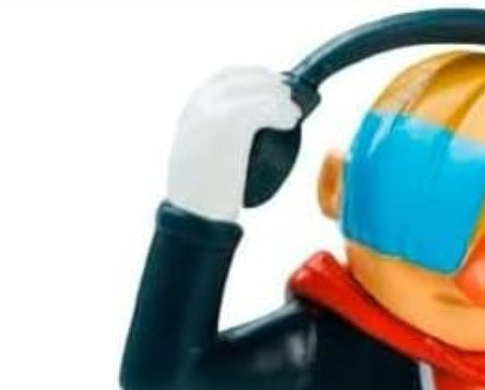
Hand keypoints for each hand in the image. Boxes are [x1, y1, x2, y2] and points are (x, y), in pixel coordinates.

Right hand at [166, 67, 300, 222]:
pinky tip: (292, 119)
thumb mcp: (199, 163)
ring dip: (279, 96)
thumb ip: (211, 148)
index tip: (270, 86)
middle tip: (288, 97)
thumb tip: (235, 151)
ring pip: (254, 90)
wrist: (194, 217)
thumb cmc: (201, 200)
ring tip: (293, 111)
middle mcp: (199, 105)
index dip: (251, 77)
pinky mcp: (229, 123)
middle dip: (269, 83)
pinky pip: (263, 107)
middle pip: (241, 78)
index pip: (224, 78)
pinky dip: (282, 110)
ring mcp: (213, 111)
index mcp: (191, 112)